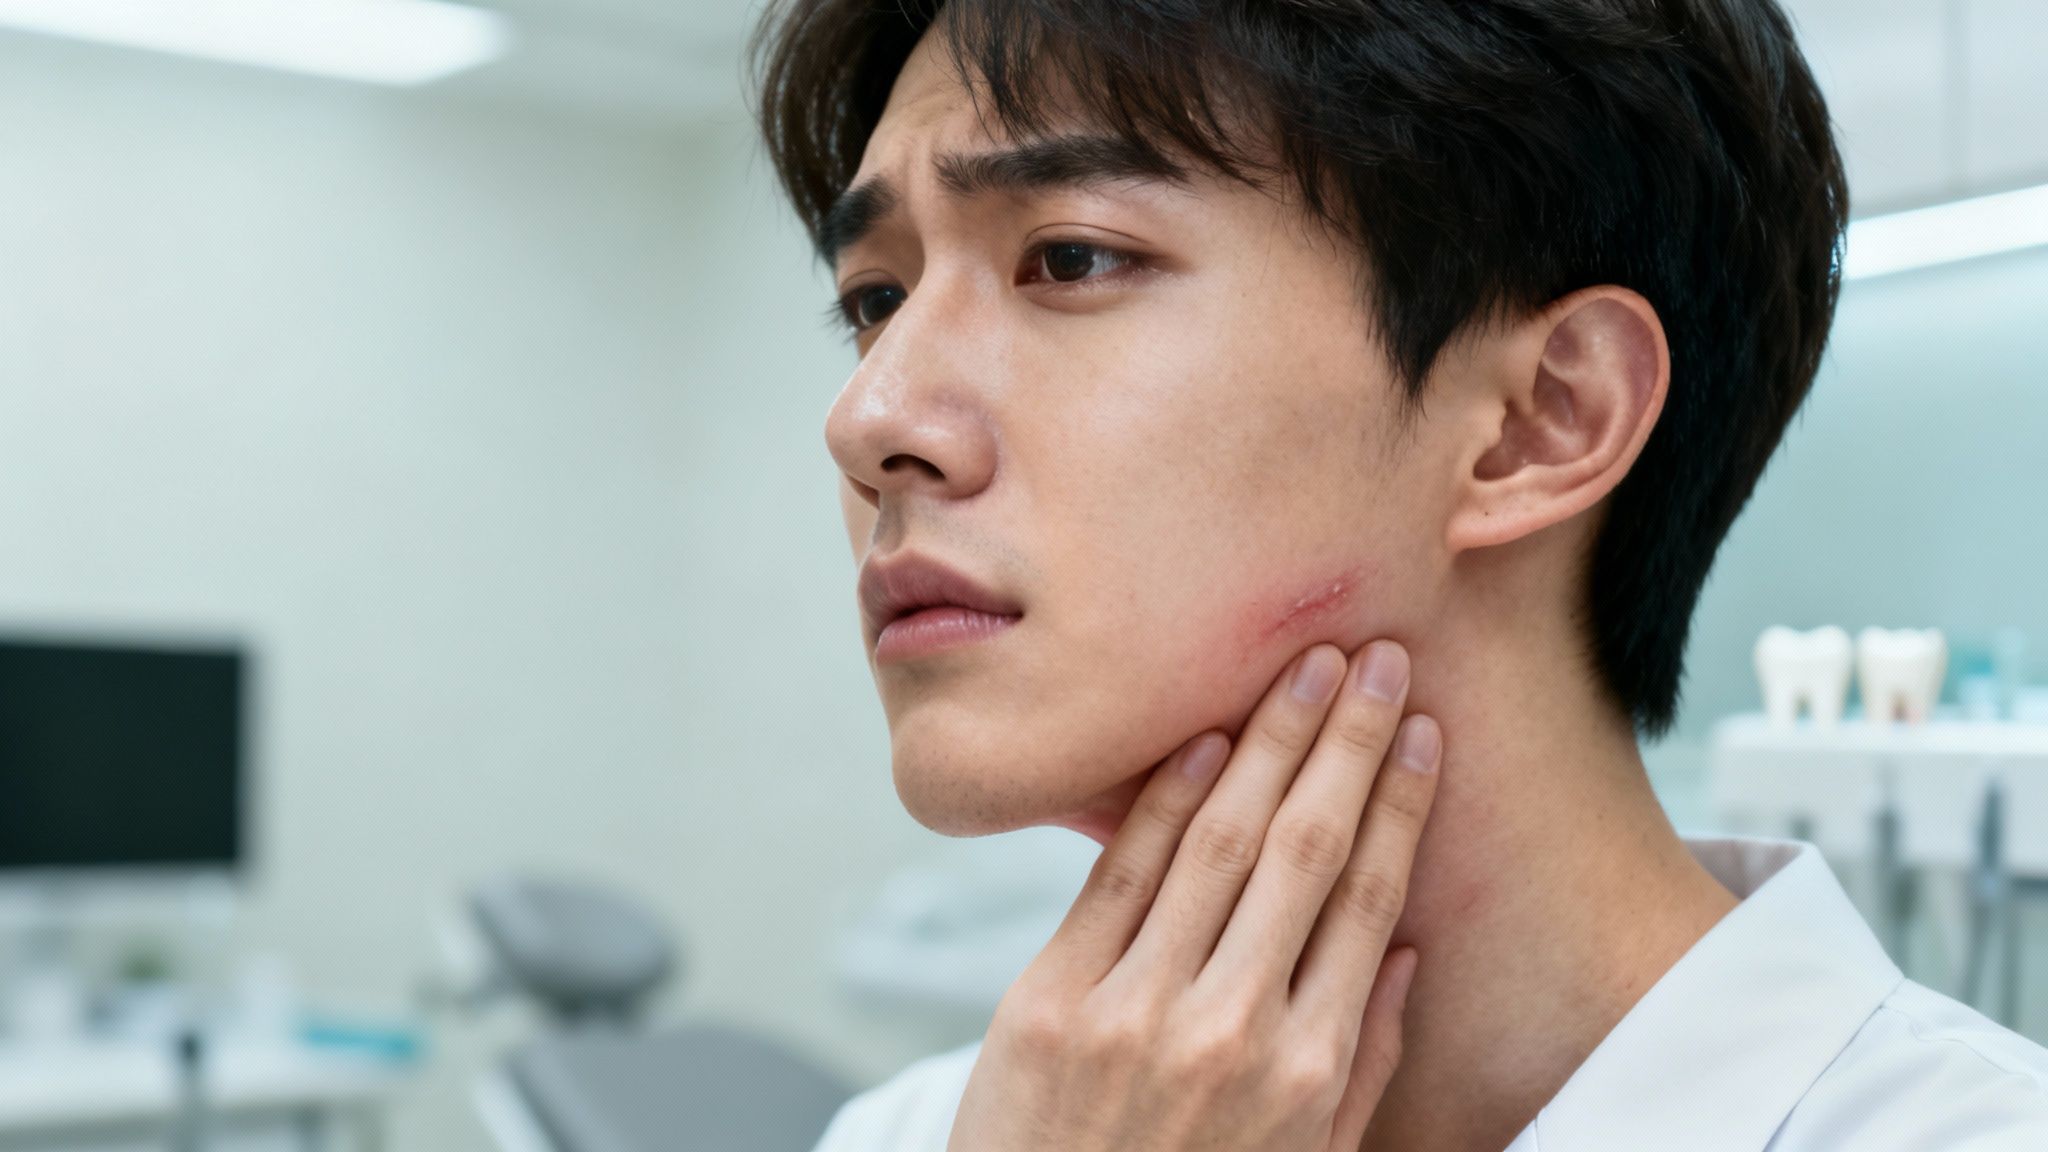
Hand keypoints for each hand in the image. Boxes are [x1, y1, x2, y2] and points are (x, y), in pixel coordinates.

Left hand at [948, 640, 1440, 1151]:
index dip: (1400, 803)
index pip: (1369, 900)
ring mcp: (1134, 1011)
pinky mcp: (1048, 1002)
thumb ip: (1358, 1061)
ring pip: (1218, 842)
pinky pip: (1119, 877)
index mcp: (1307, 1070)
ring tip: (1306, 667)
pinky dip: (1164, 799)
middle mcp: (1230, 1028)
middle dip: (1349, 742)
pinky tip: (1206, 738)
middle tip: (1378, 656)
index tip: (1423, 732)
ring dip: (1270, 742)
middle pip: (1306, 849)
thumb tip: (1400, 951)